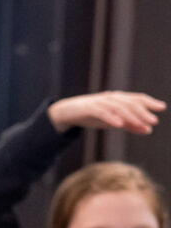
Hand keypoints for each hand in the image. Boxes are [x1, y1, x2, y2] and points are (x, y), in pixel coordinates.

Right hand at [48, 92, 163, 135]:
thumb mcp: (113, 121)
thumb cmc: (91, 115)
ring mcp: (99, 102)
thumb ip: (130, 124)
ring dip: (131, 116)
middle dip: (143, 112)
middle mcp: (110, 98)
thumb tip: (148, 130)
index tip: (162, 108)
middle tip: (154, 121)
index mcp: (117, 99)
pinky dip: (111, 118)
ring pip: (118, 108)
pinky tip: (119, 124)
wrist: (66, 112)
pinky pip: (101, 112)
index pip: (136, 99)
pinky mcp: (88, 108)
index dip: (149, 102)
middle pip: (129, 103)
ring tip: (141, 124)